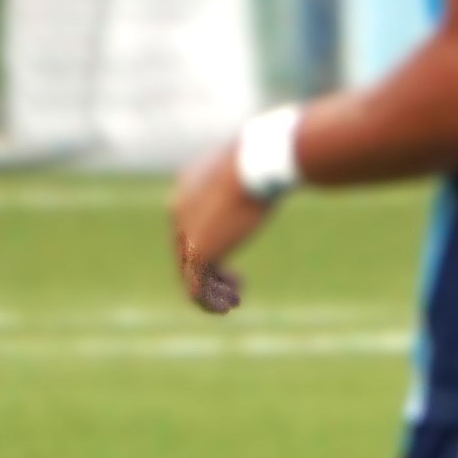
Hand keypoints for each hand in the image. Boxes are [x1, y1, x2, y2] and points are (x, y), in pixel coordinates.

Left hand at [170, 145, 274, 311]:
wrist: (257, 160)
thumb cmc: (264, 154)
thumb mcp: (253, 162)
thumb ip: (253, 171)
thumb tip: (279, 162)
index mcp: (188, 186)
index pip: (188, 222)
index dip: (211, 239)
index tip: (231, 247)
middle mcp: (179, 209)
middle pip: (184, 249)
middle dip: (209, 267)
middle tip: (236, 281)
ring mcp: (186, 232)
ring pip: (188, 272)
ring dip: (211, 288)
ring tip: (234, 298)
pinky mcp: (198, 252)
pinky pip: (195, 288)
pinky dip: (210, 301)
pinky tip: (231, 304)